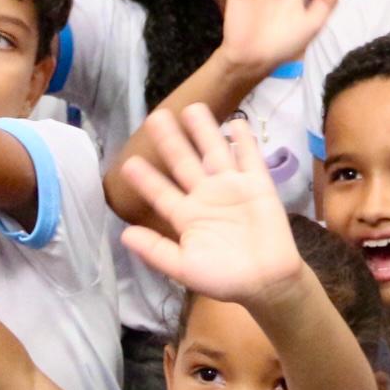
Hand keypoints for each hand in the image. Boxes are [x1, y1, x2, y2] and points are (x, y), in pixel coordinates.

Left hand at [116, 104, 302, 305]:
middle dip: (170, 141)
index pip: (161, 192)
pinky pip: (249, 159)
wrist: (267, 282)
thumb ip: (155, 251)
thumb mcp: (184, 268)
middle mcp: (206, 196)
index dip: (146, 178)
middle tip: (156, 117)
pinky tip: (236, 123)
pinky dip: (244, 141)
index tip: (128, 162)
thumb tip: (123, 235)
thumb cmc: (225, 278)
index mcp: (186, 216)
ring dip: (204, 131)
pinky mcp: (258, 186)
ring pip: (214, 153)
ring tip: (192, 108)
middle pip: (184, 162)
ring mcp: (232, 188)